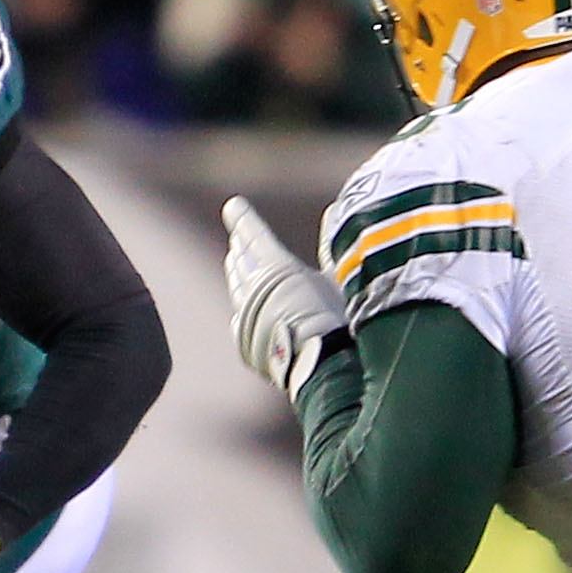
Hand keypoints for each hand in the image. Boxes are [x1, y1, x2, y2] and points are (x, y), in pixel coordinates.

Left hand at [223, 195, 347, 401]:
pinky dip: (240, 301)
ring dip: (237, 270)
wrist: (321, 367)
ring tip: (235, 259)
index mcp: (277, 267)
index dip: (243, 220)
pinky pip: (239, 313)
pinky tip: (238, 302)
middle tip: (238, 236)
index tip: (232, 206)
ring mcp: (247, 314)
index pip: (255, 236)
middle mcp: (256, 287)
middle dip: (241, 245)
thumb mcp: (339, 276)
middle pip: (242, 259)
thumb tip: (332, 211)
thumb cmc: (339, 318)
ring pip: (238, 285)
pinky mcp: (245, 339)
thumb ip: (331, 246)